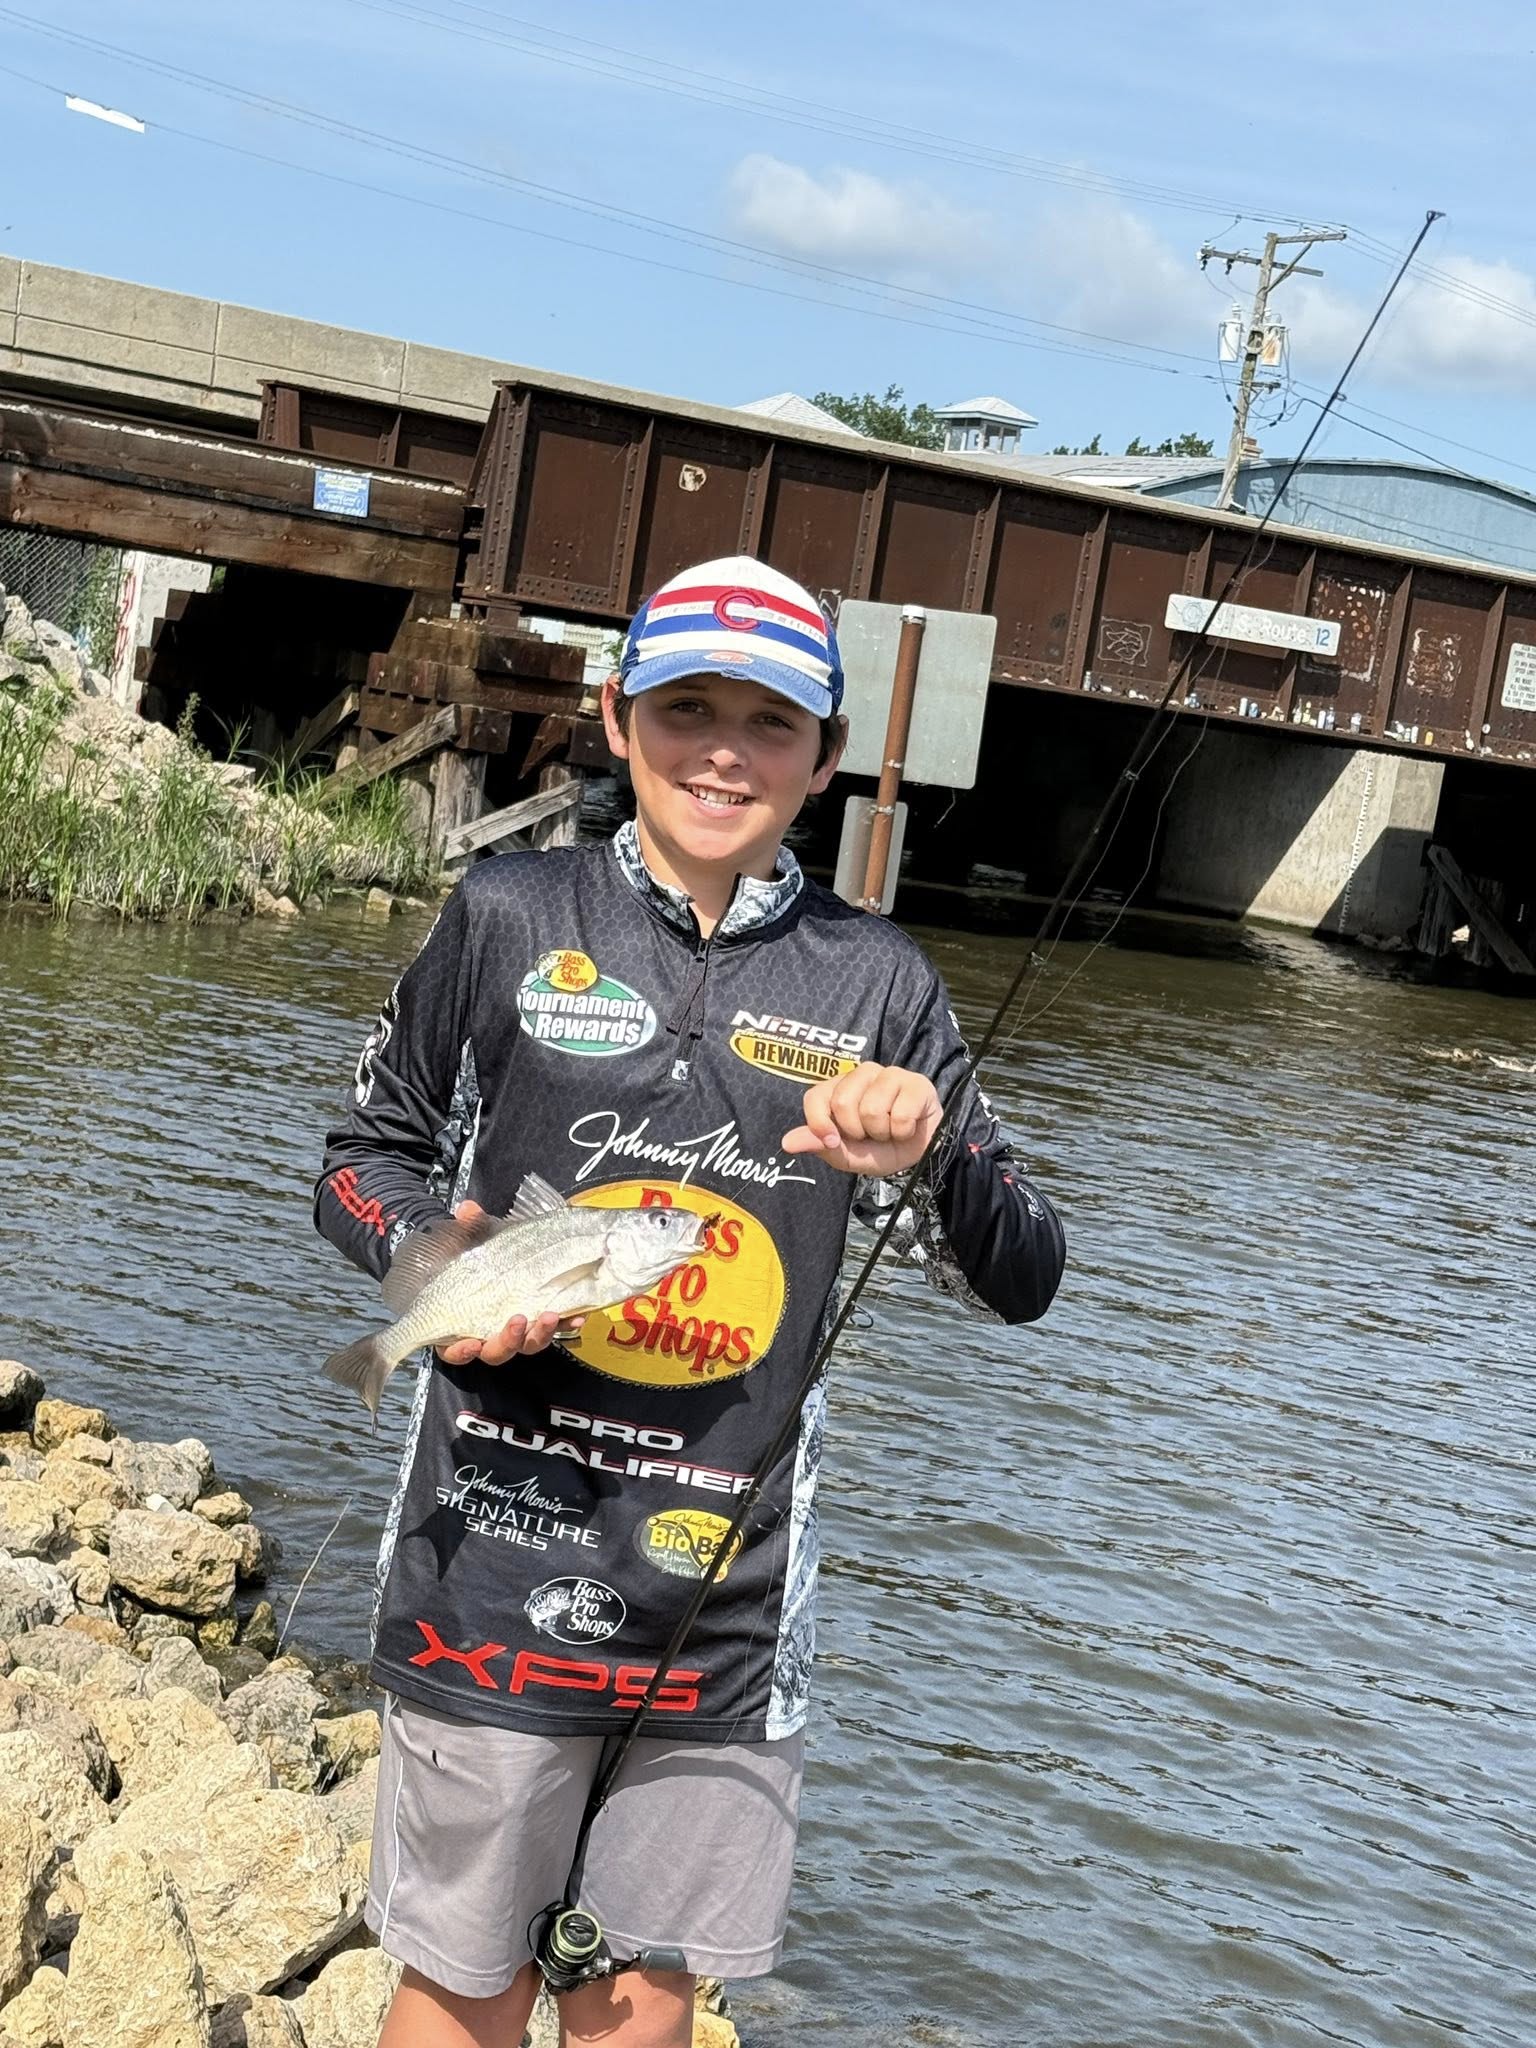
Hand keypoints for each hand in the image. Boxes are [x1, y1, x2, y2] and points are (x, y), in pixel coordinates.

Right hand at [434, 1201, 585, 1366]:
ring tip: (551, 1315)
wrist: (492, 1255)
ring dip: (540, 1334)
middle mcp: (489, 1333)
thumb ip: (468, 1228)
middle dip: (509, 1340)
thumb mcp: (469, 1240)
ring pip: (528, 1345)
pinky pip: (555, 1331)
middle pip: (497, 1351)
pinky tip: (577, 1316)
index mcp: (461, 1323)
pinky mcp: (543, 1324)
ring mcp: (518, 1332)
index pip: (456, 1349)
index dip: (461, 1351)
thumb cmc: (472, 1256)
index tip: (470, 1343)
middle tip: (520, 1320)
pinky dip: (566, 1325)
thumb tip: (468, 1210)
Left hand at [781, 1063, 941, 1176]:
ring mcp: (890, 1074)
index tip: (832, 1141)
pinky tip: (909, 1126)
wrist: (922, 1155)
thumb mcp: (847, 1156)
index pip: (815, 1096)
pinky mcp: (916, 1083)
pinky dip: (903, 1132)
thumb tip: (787, 1142)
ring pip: (872, 1109)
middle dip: (857, 1131)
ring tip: (890, 1129)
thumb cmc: (882, 1149)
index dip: (819, 1122)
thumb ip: (819, 1146)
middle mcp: (862, 1074)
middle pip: (843, 1103)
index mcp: (839, 1088)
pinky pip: (900, 1114)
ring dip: (882, 1132)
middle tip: (872, 1134)